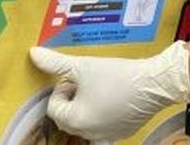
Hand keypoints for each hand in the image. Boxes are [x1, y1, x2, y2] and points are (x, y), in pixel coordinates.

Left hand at [29, 41, 189, 141]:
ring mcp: (107, 135)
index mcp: (75, 120)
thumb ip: (56, 63)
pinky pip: (103, 125)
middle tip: (86, 80)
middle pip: (67, 117)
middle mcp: (89, 133)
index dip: (62, 88)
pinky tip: (114, 95)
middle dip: (72, 98)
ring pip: (85, 122)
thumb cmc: (118, 75)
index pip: (54, 107)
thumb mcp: (83, 66)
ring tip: (100, 86)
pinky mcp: (122, 132)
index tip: (76, 76)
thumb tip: (34, 54)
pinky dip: (103, 113)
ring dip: (86, 106)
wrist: (155, 83)